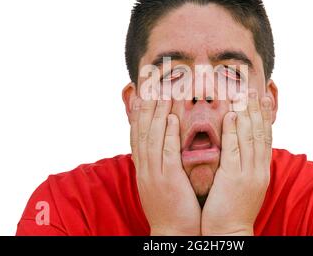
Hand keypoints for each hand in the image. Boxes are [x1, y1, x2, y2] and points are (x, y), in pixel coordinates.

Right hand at [130, 97, 201, 235]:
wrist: (174, 233)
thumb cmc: (173, 205)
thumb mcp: (161, 180)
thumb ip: (160, 160)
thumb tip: (163, 141)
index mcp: (144, 166)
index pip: (139, 132)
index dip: (139, 110)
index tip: (142, 89)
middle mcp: (145, 167)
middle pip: (143, 129)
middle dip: (146, 103)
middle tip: (150, 80)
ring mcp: (154, 174)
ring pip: (153, 136)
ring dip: (157, 112)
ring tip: (162, 90)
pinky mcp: (168, 181)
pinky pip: (166, 154)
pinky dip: (167, 134)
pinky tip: (171, 118)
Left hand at [201, 89, 271, 235]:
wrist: (229, 233)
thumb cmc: (232, 209)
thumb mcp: (243, 185)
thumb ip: (243, 165)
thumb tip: (241, 149)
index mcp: (260, 170)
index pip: (265, 138)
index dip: (265, 117)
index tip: (263, 99)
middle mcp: (258, 169)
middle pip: (260, 133)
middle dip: (258, 110)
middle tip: (256, 89)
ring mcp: (248, 173)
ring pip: (250, 137)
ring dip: (247, 113)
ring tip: (244, 94)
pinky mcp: (234, 178)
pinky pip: (234, 149)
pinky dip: (233, 130)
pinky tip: (230, 115)